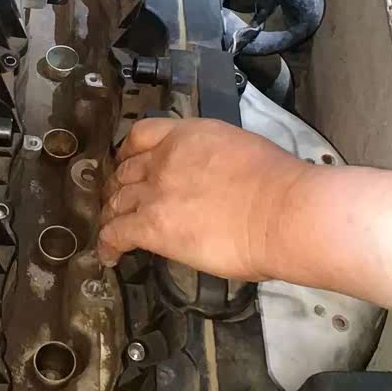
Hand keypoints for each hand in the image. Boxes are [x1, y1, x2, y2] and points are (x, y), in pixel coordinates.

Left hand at [97, 117, 309, 279]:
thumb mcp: (242, 152)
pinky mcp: (152, 226)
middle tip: (118, 202)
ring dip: (111, 215)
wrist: (283, 212)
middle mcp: (165, 159)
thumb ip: (214, 161)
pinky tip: (108, 256)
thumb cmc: (280, 186)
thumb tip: (213, 181)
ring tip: (111, 229)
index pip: (142, 134)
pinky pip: (115, 233)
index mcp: (189, 135)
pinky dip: (107, 245)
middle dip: (118, 187)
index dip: (127, 151)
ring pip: (117, 201)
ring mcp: (155, 192)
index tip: (125, 161)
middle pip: (126, 171)